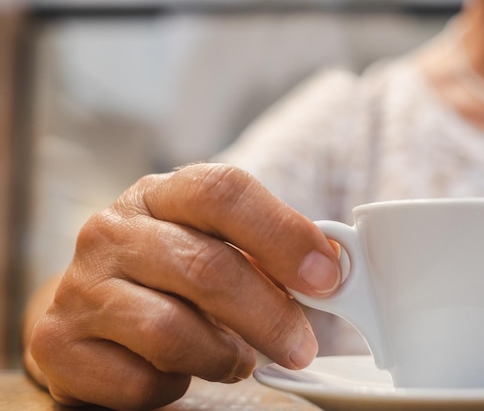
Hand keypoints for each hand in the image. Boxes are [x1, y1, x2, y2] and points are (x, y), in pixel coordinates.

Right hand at [25, 163, 340, 409]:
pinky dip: (175, 385)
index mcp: (160, 194)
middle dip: (269, 314)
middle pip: (205, 266)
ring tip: (238, 359)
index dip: (282, 233)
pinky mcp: (60, 344)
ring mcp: (81, 286)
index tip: (326, 276)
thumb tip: (330, 268)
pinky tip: (180, 371)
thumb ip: (266, 252)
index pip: (222, 191)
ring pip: (171, 330)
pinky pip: (139, 379)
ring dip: (223, 356)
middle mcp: (112, 231)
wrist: (95, 309)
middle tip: (301, 346)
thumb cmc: (172, 275)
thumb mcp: (215, 244)